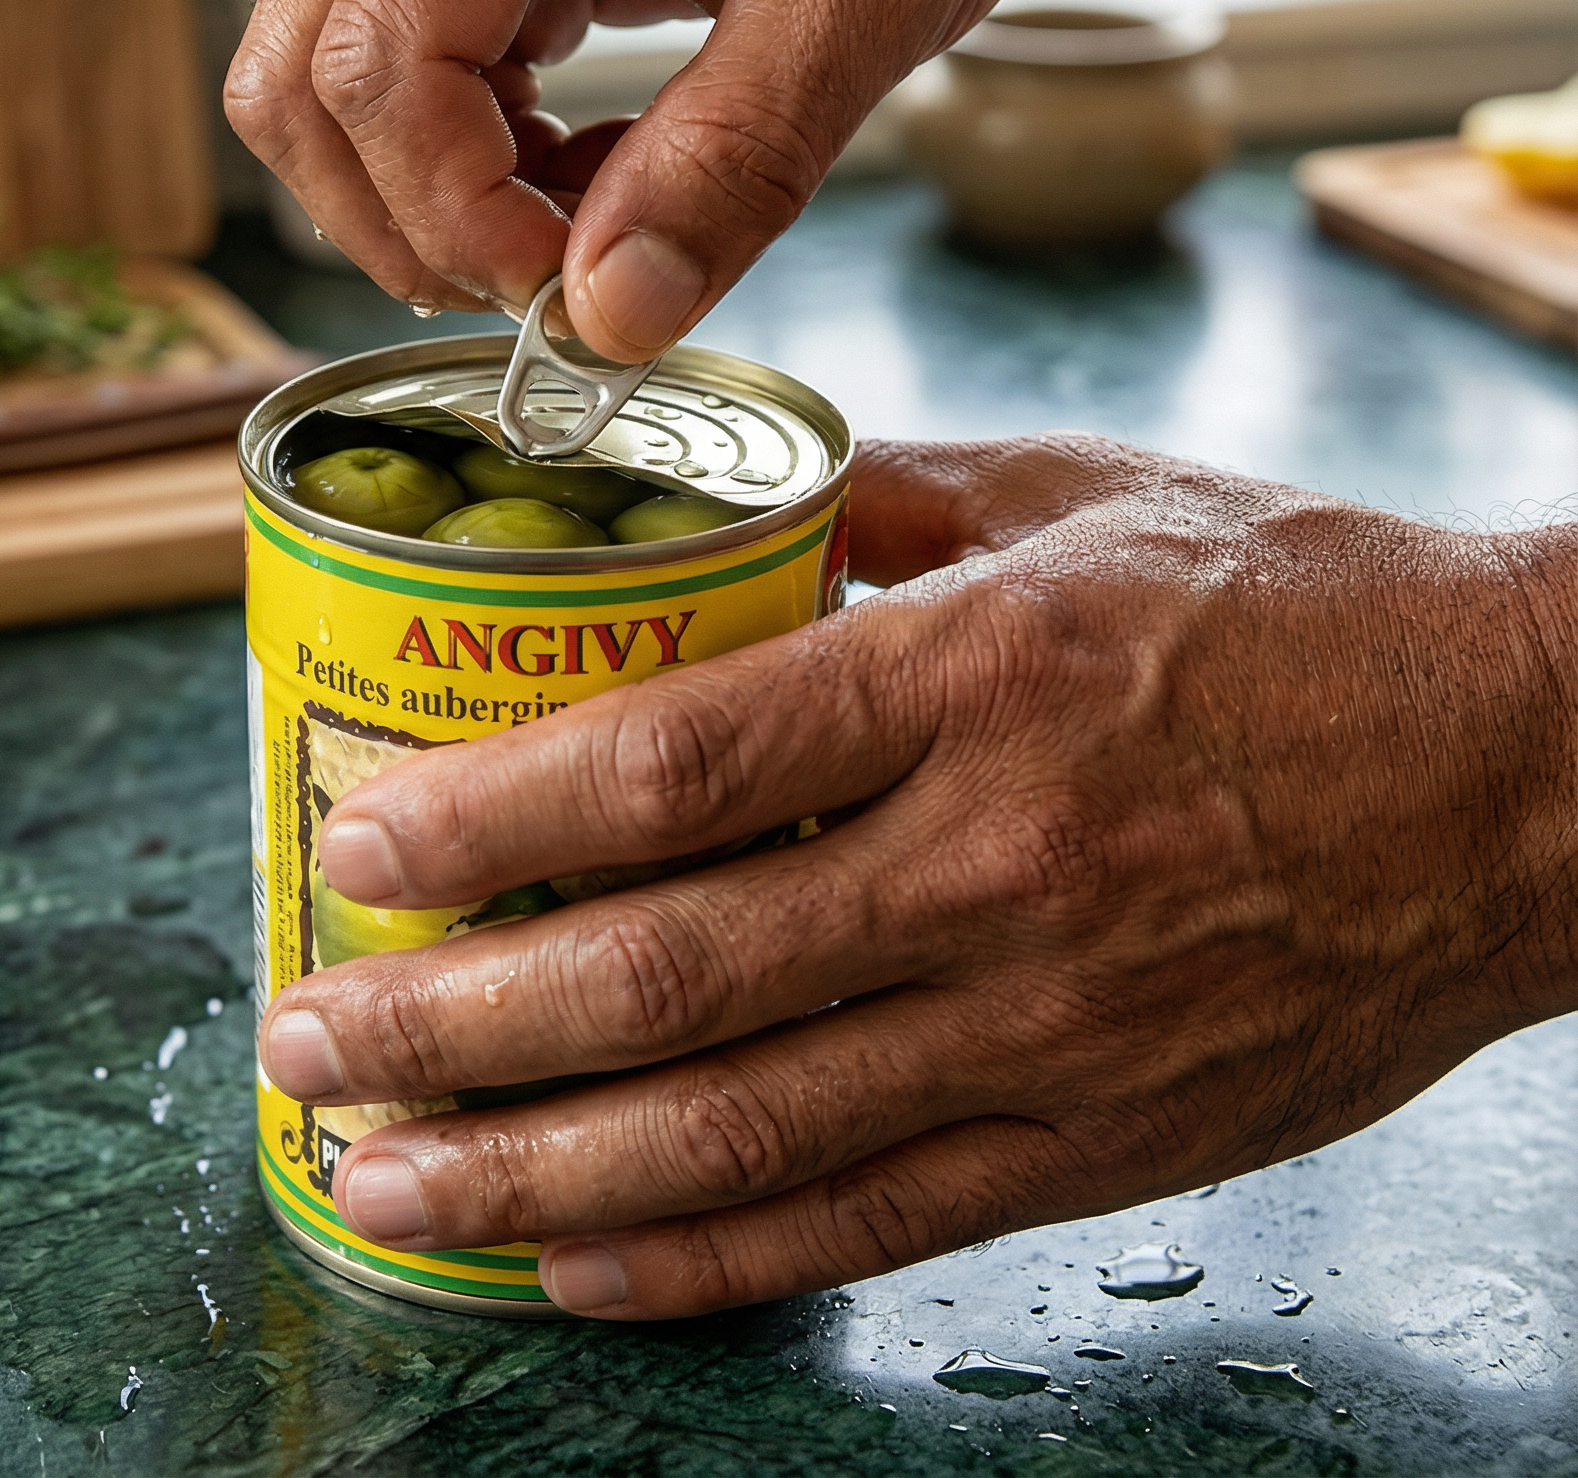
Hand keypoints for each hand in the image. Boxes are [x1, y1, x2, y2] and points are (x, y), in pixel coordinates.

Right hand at [224, 0, 1079, 358]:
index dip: (455, 218)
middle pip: (305, 85)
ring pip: (323, 88)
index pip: (378, 64)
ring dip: (435, 201)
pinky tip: (590, 170)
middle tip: (565, 286)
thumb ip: (732, 165)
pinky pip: (391, 71)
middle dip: (418, 226)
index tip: (572, 297)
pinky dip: (471, 162)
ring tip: (595, 219)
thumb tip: (608, 323)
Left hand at [256, 435, 1577, 1317]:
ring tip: (382, 1181)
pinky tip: (570, 1260)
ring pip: (745, 1128)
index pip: (682, 761)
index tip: (356, 838)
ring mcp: (1052, 1022)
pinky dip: (705, 1257)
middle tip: (307, 1035)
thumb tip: (720, 515)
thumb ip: (881, 507)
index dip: (492, 810)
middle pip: (671, 971)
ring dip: (532, 1168)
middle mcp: (999, 862)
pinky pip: (871, 1220)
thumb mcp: (1081, 501)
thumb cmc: (1302, 608)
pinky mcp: (1106, 1139)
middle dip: (455, 1019)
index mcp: (980, 675)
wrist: (1538, 770)